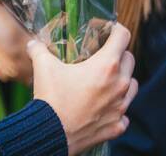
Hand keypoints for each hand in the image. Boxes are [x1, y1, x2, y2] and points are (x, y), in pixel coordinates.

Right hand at [31, 23, 137, 155]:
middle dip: (119, 55)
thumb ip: (39, 50)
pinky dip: (116, 109)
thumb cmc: (51, 99)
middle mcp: (119, 84)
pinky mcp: (117, 125)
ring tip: (107, 81)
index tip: (108, 31)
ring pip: (132, 85)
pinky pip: (124, 113)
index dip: (116, 30)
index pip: (123, 36)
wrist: (50, 134)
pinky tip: (103, 108)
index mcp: (106, 65)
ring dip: (123, 80)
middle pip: (130, 59)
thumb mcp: (43, 67)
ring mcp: (120, 106)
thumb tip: (33, 43)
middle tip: (103, 57)